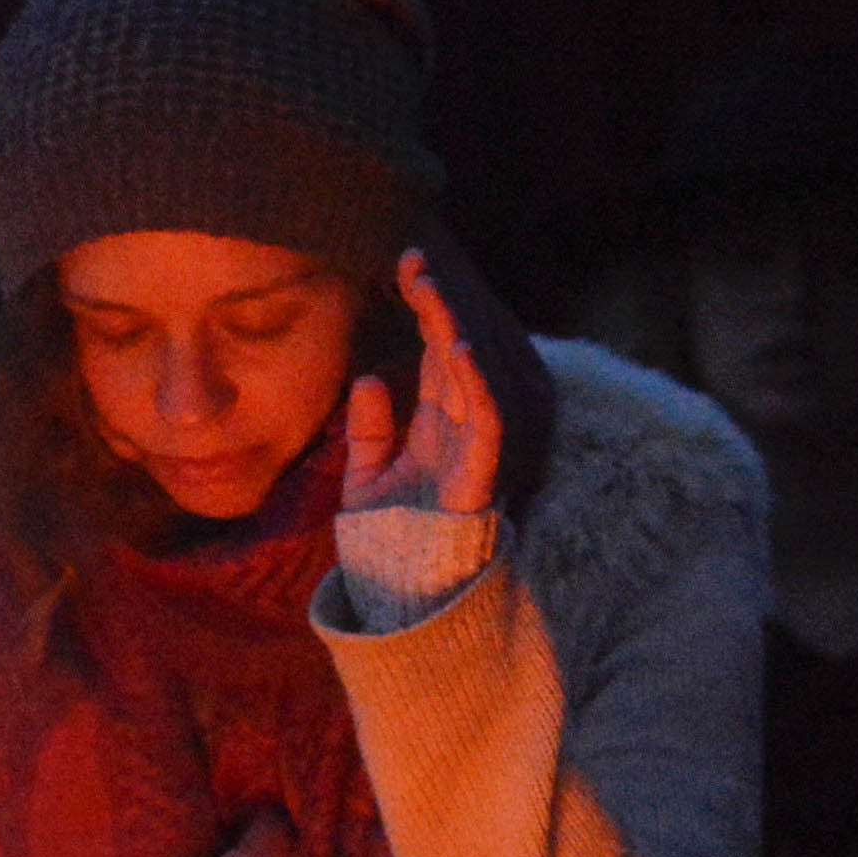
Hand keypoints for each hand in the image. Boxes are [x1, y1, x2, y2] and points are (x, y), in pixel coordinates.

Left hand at [338, 250, 503, 523]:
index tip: (407, 265)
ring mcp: (479, 448)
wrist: (397, 598)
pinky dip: (478, 383)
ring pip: (480, 372)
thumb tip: (369, 381)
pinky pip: (491, 420)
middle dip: (443, 301)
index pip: (442, 349)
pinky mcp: (484, 474)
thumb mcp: (367, 478)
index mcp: (442, 423)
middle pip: (462, 348)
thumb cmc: (387, 543)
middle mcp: (467, 428)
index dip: (428, 306)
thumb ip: (369, 431)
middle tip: (416, 258)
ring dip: (457, 327)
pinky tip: (458, 347)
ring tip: (430, 288)